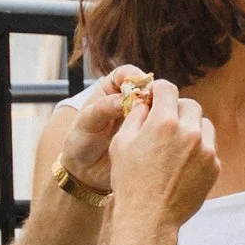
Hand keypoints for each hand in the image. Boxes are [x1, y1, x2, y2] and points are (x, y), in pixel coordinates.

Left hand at [49, 65, 149, 189]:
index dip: (136, 77)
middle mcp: (129, 100)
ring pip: (157, 106)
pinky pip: (160, 126)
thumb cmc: (81, 142)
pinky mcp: (149, 133)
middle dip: (152, 94)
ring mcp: (141, 117)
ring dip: (160, 111)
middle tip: (152, 106)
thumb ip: (103, 109)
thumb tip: (123, 100)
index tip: (142, 87)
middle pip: (147, 88)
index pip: (127, 74)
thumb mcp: (86, 123)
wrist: (85, 171)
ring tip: (156, 122)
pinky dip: (163, 128)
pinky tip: (161, 135)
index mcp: (111, 89)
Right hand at [102, 78, 218, 233]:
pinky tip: (182, 163)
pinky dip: (198, 149)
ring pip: (203, 125)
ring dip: (191, 128)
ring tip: (175, 144)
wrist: (149, 217)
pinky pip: (209, 148)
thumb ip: (135, 116)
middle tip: (165, 122)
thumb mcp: (121, 143)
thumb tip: (144, 102)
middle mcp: (189, 132)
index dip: (159, 90)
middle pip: (189, 105)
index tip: (156, 97)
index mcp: (164, 122)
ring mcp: (206, 150)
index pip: (168, 88)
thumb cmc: (129, 181)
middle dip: (176, 109)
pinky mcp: (214, 167)